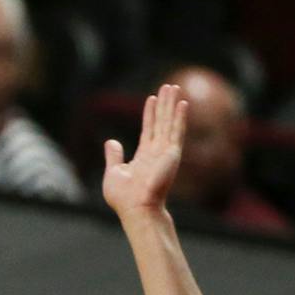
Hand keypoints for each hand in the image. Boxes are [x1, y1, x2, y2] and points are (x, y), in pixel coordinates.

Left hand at [102, 82, 186, 217]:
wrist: (135, 208)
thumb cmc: (124, 197)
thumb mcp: (114, 172)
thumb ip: (114, 156)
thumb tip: (111, 141)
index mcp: (144, 156)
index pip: (148, 129)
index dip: (150, 114)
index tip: (151, 98)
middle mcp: (157, 152)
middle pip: (161, 122)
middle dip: (164, 104)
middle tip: (168, 86)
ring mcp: (165, 152)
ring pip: (169, 122)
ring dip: (172, 104)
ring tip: (174, 88)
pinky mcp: (172, 153)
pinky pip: (176, 130)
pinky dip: (180, 116)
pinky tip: (183, 103)